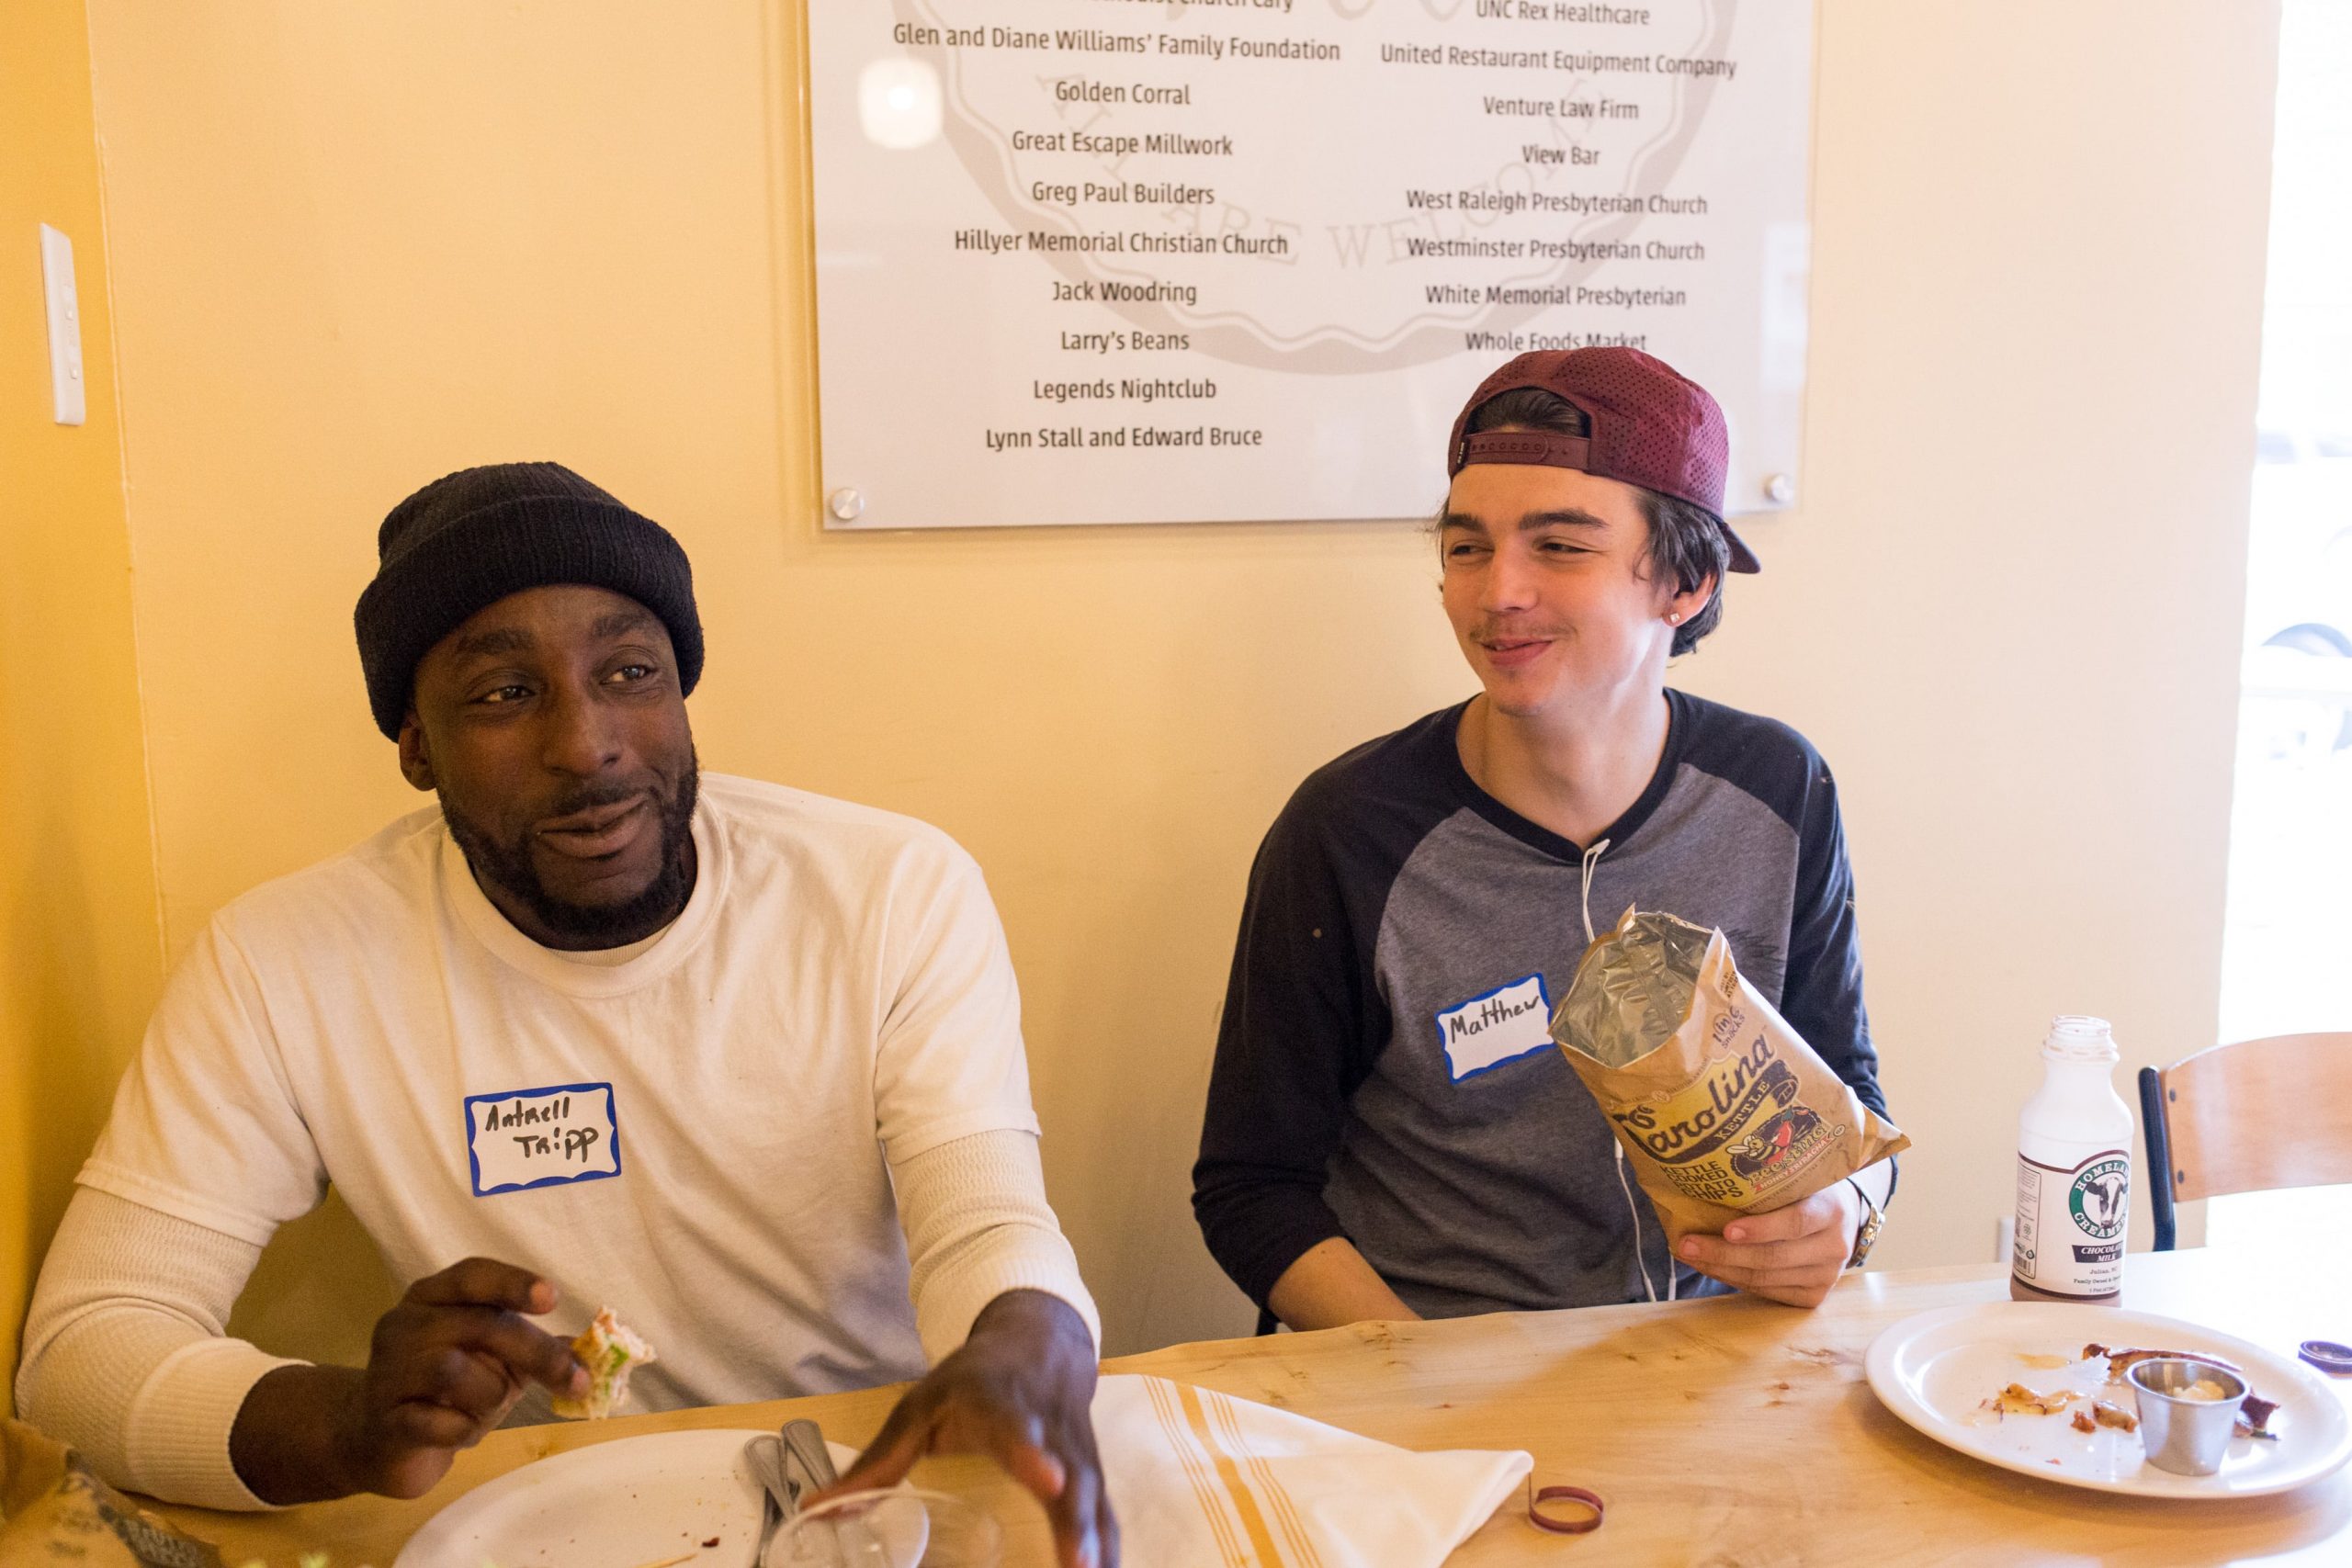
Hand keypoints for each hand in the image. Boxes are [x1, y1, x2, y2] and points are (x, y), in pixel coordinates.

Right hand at [231, 1257, 587, 1502]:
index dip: (513, 1283)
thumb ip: (537, 1347)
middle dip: (536, 1354)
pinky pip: (437, 1423)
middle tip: (576, 1381)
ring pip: (455, 1371)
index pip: (472, 1276)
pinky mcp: (383, 1420)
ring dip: (491, 1396)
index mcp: (433, 1297)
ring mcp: (387, 1372)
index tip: (551, 1299)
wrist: (379, 1442)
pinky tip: (460, 1432)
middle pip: (480, 1325)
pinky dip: (463, 1430)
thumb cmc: (449, 1390)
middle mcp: (404, 1324)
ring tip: (487, 1411)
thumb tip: (595, 1347)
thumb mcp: (497, 1360)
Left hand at [824, 1290, 1114, 1567]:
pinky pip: (1106, 1512)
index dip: (1031, 1454)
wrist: (1039, 1341)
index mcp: (999, 1401)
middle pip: (1068, 1472)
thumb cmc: (971, 1381)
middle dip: (1075, 1517)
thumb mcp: (919, 1406)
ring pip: (1094, 1495)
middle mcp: (1048, 1424)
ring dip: (1096, 1541)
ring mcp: (1076, 1448)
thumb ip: (879, 1461)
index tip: (1049, 1482)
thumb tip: (817, 1510)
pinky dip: (1109, 1547)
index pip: (1017, 1427)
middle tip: (1078, 1562)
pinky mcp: (1093, 1470)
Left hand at [1676, 1185, 1861, 1307]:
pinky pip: (1768, 1293)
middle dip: (1724, 1253)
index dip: (1761, 1229)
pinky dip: (1735, 1281)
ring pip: (1765, 1279)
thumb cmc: (1807, 1193)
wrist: (1844, 1219)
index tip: (1727, 1230)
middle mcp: (1834, 1247)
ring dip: (1722, 1269)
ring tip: (1690, 1256)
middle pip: (1773, 1257)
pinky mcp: (1814, 1297)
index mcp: (1831, 1210)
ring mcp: (1826, 1277)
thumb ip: (1769, 1185)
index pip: (1795, 1222)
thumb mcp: (1798, 1180)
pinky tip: (1712, 1268)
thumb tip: (1707, 1185)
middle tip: (1686, 1244)